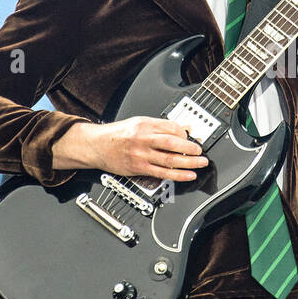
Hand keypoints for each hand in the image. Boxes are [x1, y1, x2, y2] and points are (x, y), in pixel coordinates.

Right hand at [52, 117, 207, 180]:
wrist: (96, 145)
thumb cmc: (117, 134)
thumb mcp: (138, 123)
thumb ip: (160, 126)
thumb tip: (182, 129)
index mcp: (144, 124)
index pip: (171, 127)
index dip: (185, 133)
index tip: (192, 137)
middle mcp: (143, 139)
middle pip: (172, 143)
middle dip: (190, 148)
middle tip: (200, 151)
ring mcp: (141, 155)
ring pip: (169, 159)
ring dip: (189, 163)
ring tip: (201, 163)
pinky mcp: (138, 168)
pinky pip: (162, 173)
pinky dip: (178, 175)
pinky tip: (188, 175)